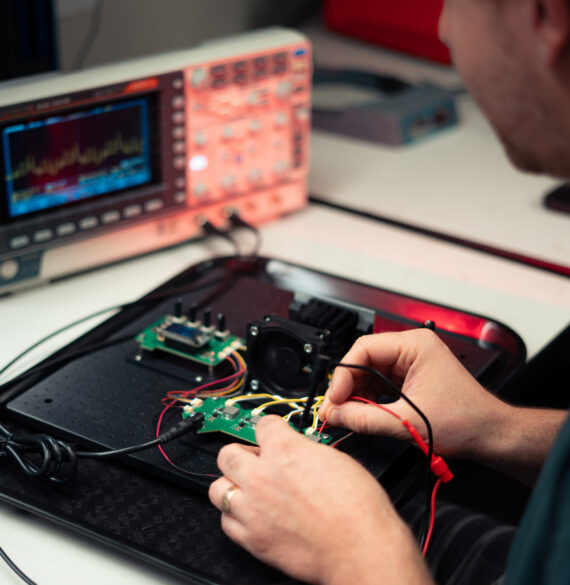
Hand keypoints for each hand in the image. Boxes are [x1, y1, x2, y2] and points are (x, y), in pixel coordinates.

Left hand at [209, 415, 431, 584]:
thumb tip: (297, 451)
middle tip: (255, 460)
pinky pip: (226, 521)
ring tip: (249, 489)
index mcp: (286, 451)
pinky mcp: (252, 539)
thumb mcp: (336, 459)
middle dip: (242, 454)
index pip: (261, 425)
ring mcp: (253, 509)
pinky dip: (235, 516)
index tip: (271, 434)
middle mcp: (263, 476)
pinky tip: (251, 515)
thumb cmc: (358, 509)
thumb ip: (305, 451)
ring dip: (232, 485)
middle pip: (228, 454)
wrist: (361, 549)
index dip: (269, 428)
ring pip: (218, 488)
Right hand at [319, 329, 509, 460]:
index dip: (344, 375)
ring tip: (346, 415)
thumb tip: (335, 415)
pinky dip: (367, 399)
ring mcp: (410, 362)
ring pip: (368, 373)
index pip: (364, 349)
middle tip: (334, 410)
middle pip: (363, 360)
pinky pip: (378, 383)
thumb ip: (365, 419)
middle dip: (347, 387)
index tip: (334, 398)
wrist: (490, 435)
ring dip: (355, 394)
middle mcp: (411, 348)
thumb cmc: (466, 421)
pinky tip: (361, 413)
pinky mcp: (408, 377)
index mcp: (415, 345)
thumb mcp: (408, 422)